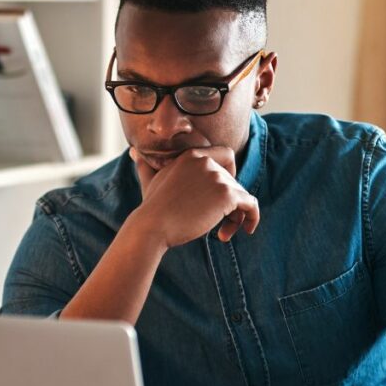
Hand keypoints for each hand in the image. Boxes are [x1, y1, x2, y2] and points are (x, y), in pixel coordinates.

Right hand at [128, 146, 259, 247]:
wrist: (152, 226)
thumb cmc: (151, 208)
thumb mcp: (150, 181)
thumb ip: (146, 166)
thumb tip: (133, 152)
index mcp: (191, 155)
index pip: (226, 154)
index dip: (229, 173)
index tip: (218, 194)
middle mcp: (206, 162)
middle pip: (234, 179)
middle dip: (229, 202)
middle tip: (219, 223)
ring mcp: (217, 177)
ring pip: (242, 195)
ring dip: (236, 215)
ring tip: (223, 233)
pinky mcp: (227, 194)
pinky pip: (250, 205)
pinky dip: (252, 217)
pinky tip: (247, 230)